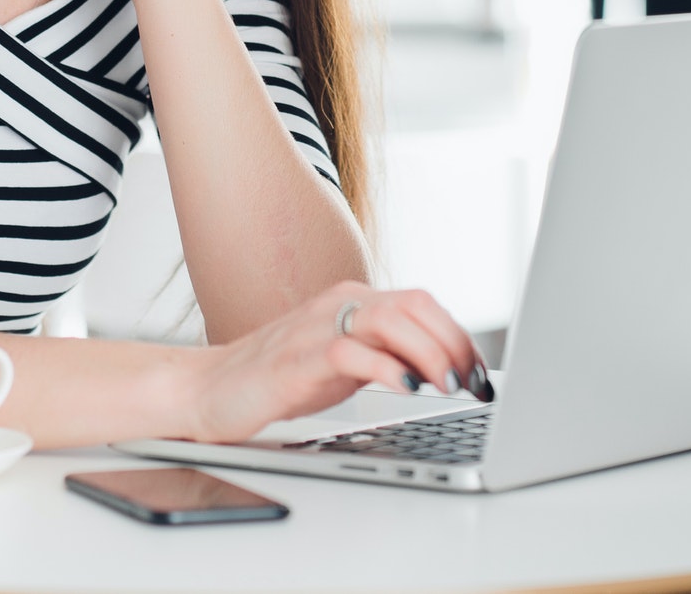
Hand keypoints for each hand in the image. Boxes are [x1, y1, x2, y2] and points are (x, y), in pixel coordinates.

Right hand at [179, 280, 489, 443]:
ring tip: (447, 384)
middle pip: (414, 304)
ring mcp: (316, 328)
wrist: (211, 389)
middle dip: (453, 343)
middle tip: (470, 382)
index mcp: (353, 301)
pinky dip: (385, 367)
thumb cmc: (281, 377)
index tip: (479, 373)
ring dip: (430, 353)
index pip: (421, 303)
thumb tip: (442, 368)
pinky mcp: (296, 359)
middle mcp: (338, 305)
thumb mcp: (346, 363)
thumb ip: (388, 356)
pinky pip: (349, 350)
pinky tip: (403, 388)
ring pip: (390, 319)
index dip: (459, 336)